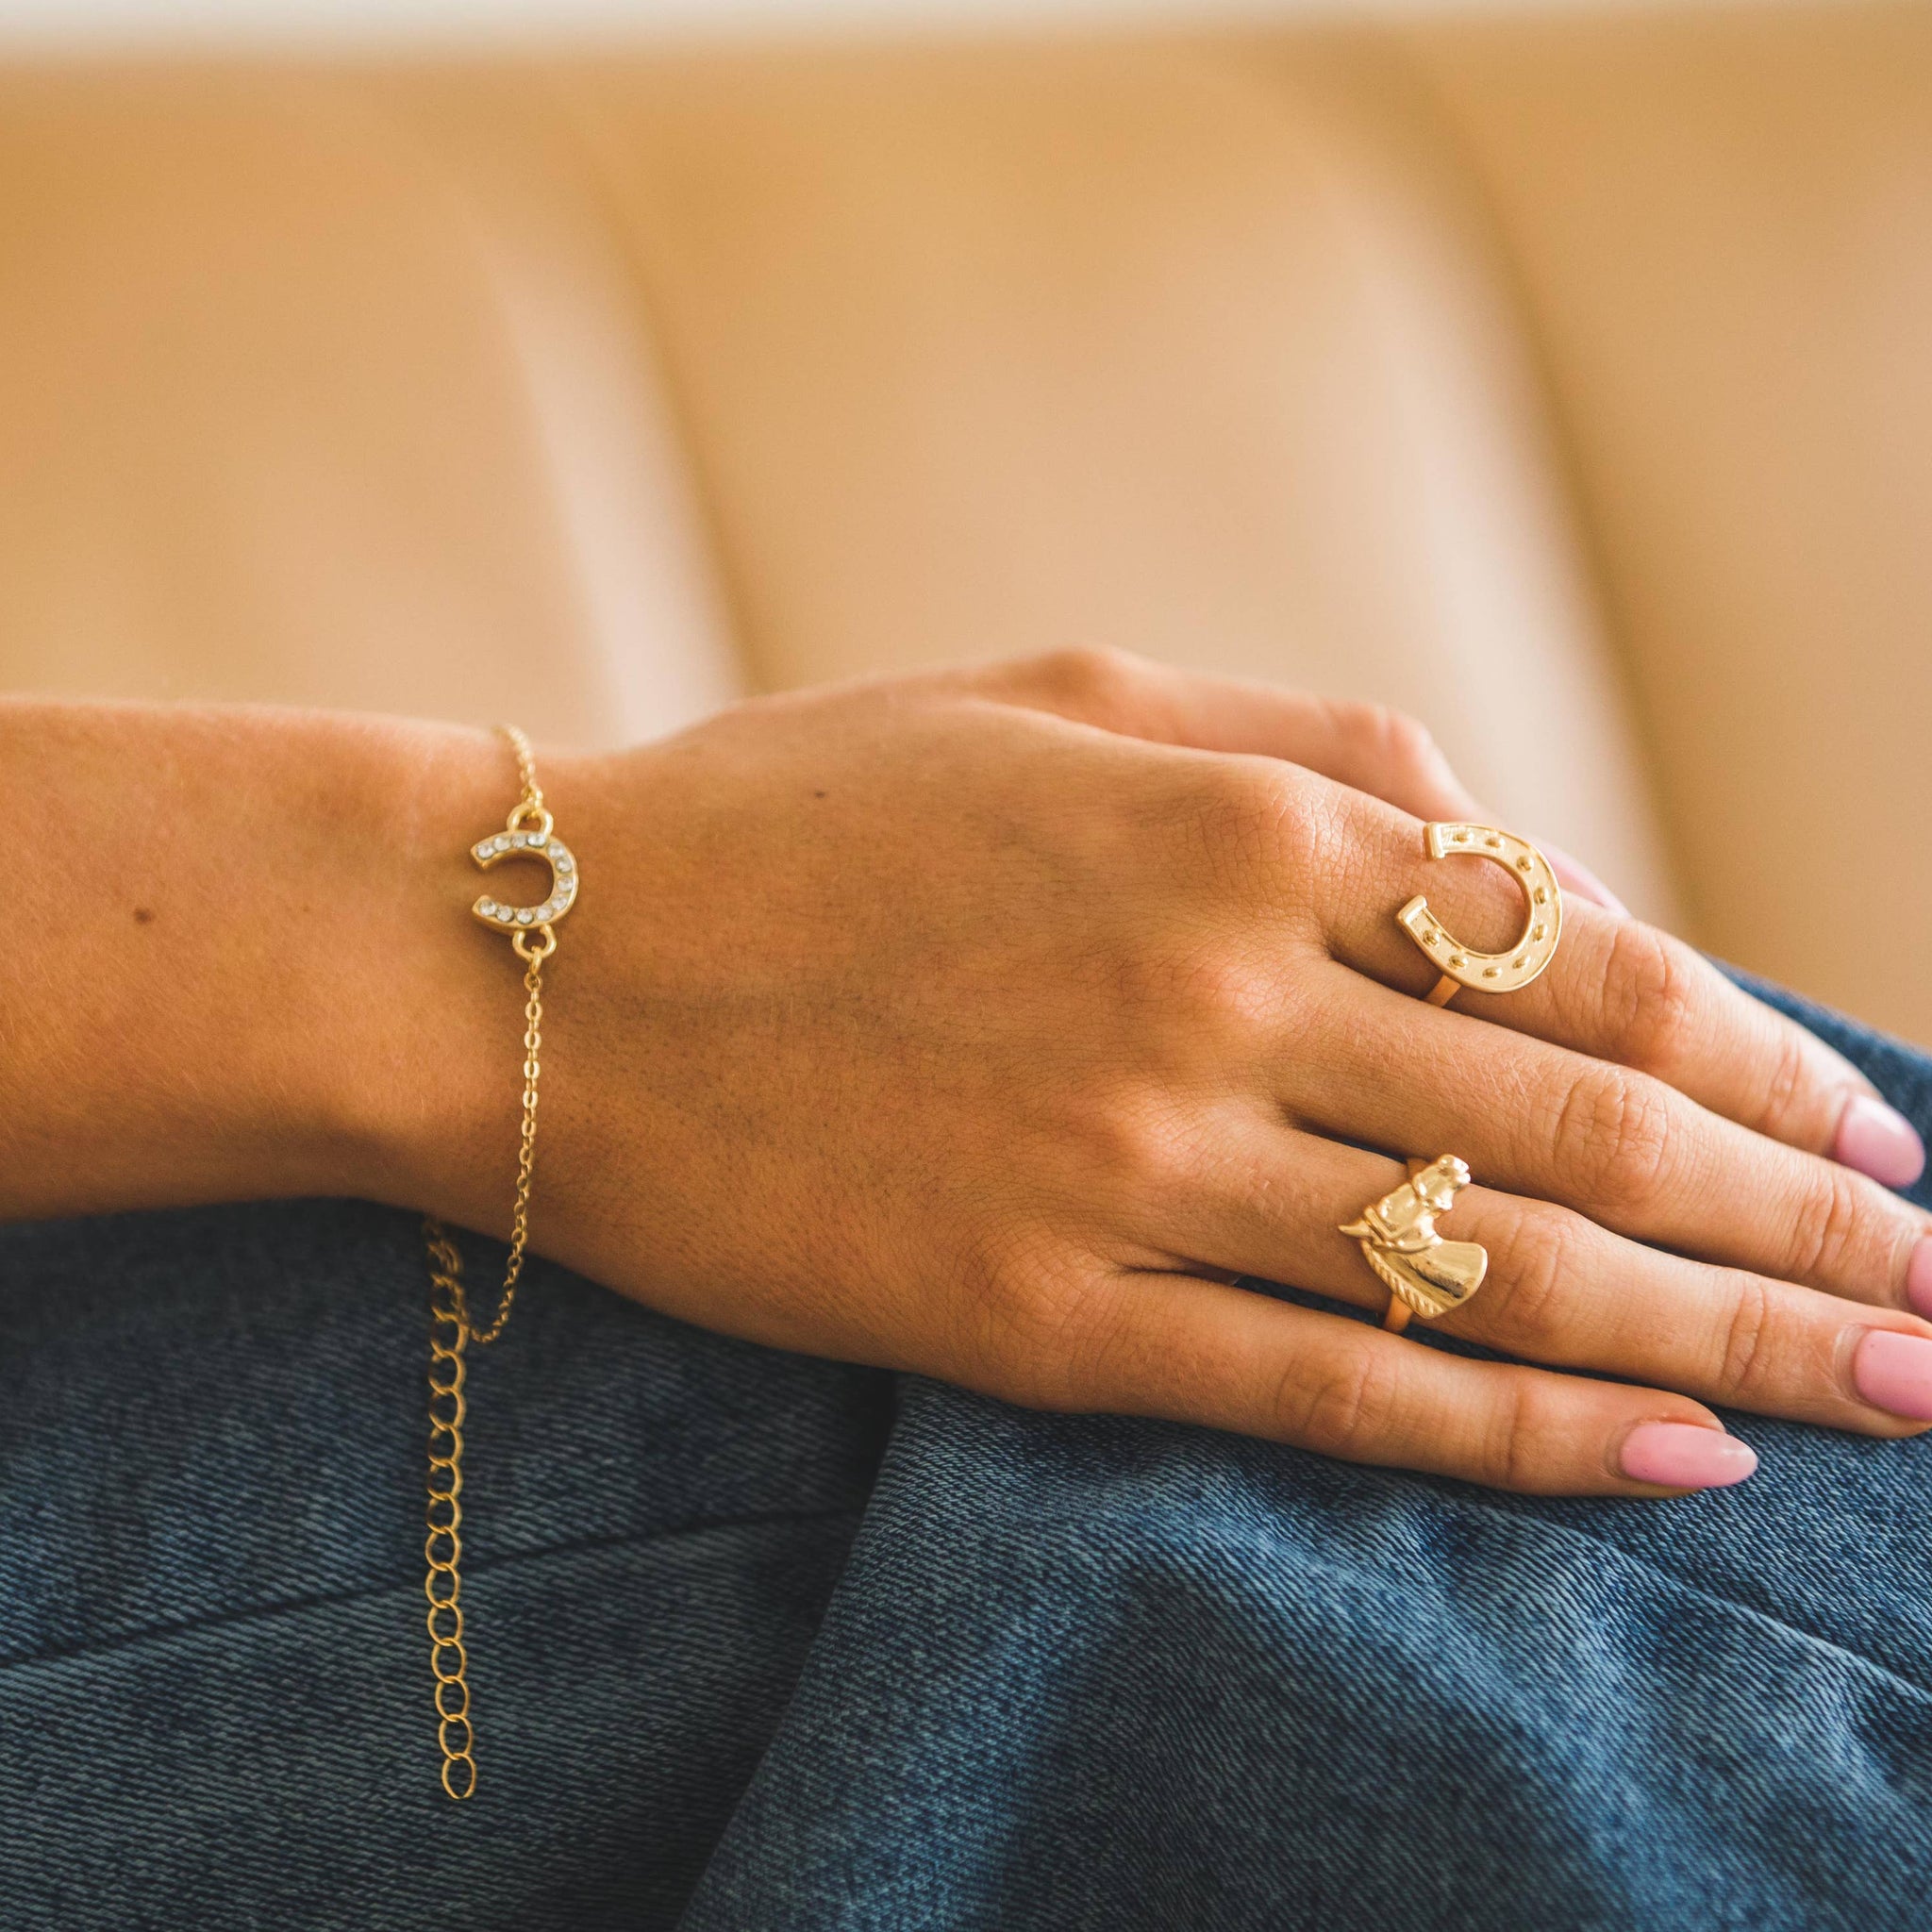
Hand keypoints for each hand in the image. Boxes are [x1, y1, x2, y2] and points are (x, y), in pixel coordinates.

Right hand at [400, 651, 1931, 1495]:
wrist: (540, 959)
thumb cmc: (810, 806)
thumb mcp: (1067, 691)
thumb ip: (1316, 746)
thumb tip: (1524, 852)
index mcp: (1237, 822)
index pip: (1578, 956)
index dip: (1755, 1052)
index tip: (1867, 1132)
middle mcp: (1215, 995)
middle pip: (1585, 1129)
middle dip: (1799, 1219)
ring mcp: (1126, 1167)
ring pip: (1490, 1274)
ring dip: (1722, 1339)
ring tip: (1877, 1393)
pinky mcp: (1034, 1317)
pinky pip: (1323, 1393)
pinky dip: (1513, 1437)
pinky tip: (1666, 1465)